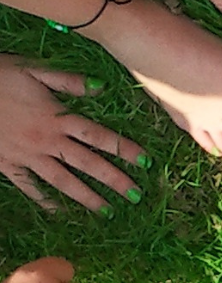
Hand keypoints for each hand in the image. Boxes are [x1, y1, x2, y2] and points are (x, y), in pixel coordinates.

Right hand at [0, 56, 146, 212]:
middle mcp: (46, 141)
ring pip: (62, 181)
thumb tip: (102, 86)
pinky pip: (28, 186)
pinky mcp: (6, 165)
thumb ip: (67, 81)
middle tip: (135, 196)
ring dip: (85, 197)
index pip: (99, 137)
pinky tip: (59, 212)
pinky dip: (43, 200)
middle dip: (113, 181)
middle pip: (86, 164)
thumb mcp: (32, 70)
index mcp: (56, 118)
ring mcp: (26, 156)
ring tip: (106, 211)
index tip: (147, 163)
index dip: (124, 150)